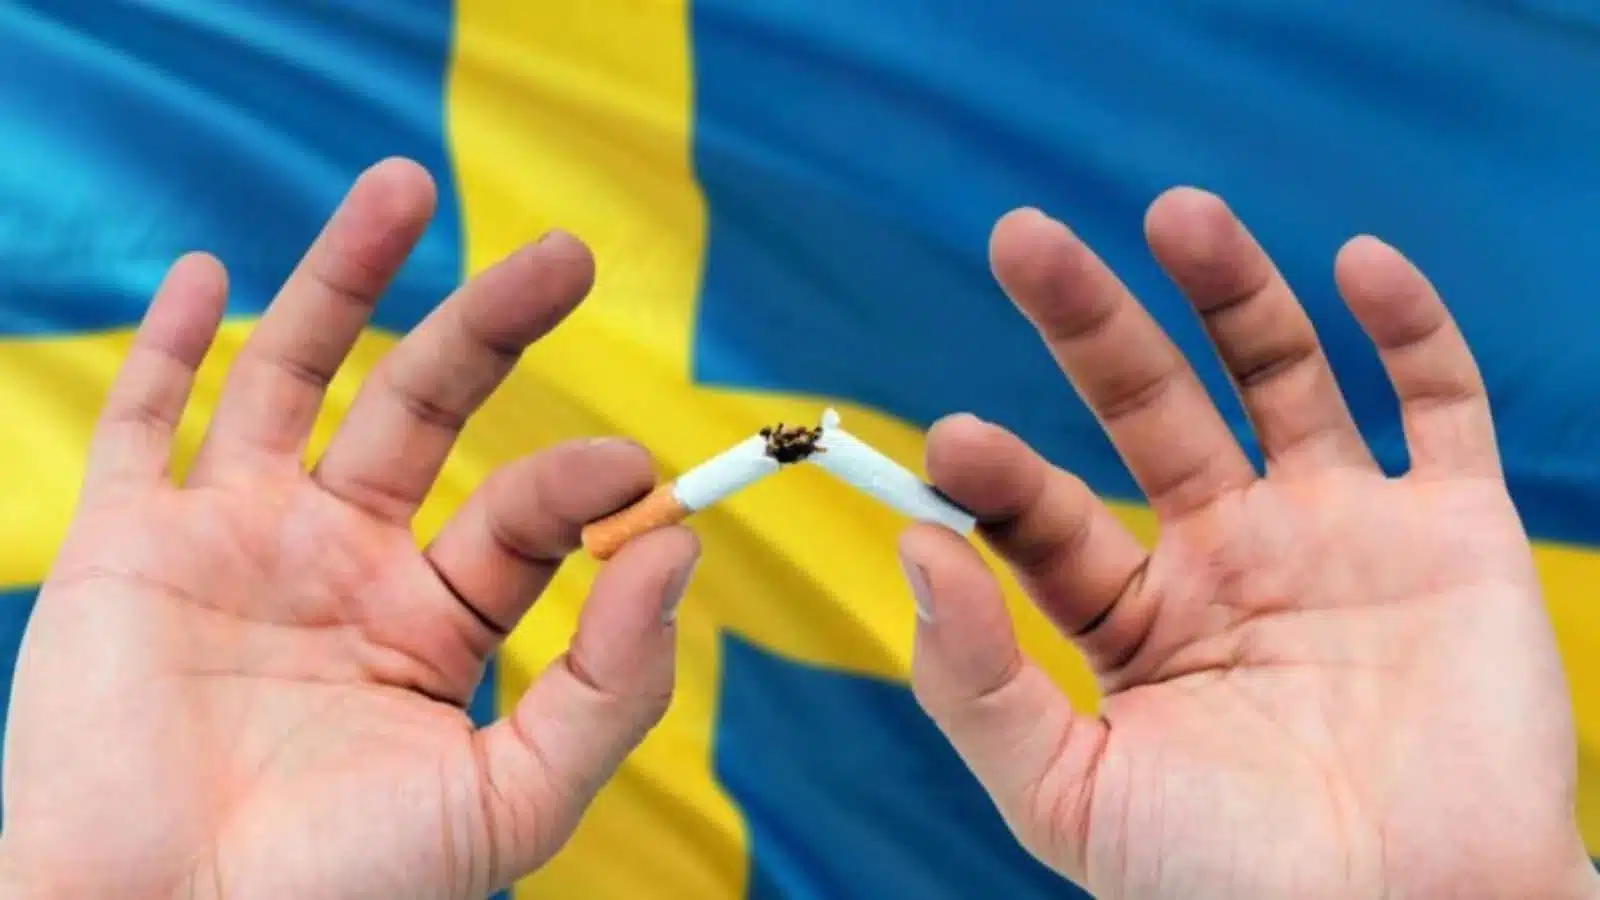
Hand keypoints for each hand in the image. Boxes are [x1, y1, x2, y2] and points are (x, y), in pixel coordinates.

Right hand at [0, 159, 697, 898]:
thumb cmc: (343, 897)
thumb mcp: (515, 800)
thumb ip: (611, 684)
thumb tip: (678, 545)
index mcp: (433, 620)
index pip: (520, 514)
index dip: (577, 480)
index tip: (632, 469)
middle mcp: (339, 563)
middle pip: (424, 407)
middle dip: (491, 326)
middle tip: (565, 256)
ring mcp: (232, 544)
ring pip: (294, 378)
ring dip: (344, 280)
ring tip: (407, 186)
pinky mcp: (123, 551)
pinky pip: (141, 426)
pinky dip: (167, 347)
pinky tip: (213, 274)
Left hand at [901, 190, 1598, 898]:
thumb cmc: (1231, 892)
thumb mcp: (1069, 799)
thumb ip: (978, 684)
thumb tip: (914, 549)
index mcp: (1137, 620)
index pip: (1051, 517)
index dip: (1000, 476)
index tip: (951, 444)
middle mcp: (1231, 557)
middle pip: (1150, 408)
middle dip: (1089, 323)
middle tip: (1021, 240)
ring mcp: (1341, 534)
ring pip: (1280, 377)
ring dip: (1230, 289)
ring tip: (1174, 212)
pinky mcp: (1455, 534)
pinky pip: (1438, 407)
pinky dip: (1407, 329)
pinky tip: (1353, 263)